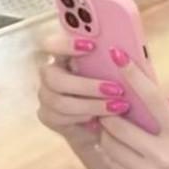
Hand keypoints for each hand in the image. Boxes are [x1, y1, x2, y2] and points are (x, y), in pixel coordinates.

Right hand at [35, 30, 125, 148]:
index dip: (65, 44)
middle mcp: (50, 74)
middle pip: (54, 77)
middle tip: (116, 90)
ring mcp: (46, 96)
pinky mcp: (48, 117)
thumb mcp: (114, 73)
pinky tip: (102, 120)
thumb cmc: (112, 90)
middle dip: (87, 85)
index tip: (92, 46)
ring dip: (91, 104)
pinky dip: (84, 118)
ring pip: (59, 101)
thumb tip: (122, 53)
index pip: (50, 44)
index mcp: (62, 56)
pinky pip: (61, 118)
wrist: (104, 124)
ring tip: (118, 107)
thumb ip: (111, 61)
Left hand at [96, 47, 168, 168]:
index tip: (117, 56)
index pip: (153, 98)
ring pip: (111, 146)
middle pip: (119, 124)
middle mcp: (163, 153)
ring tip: (107, 126)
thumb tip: (151, 91)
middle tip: (104, 105)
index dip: (133, 75)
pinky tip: (113, 148)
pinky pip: (114, 165)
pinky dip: (110, 153)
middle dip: (107, 112)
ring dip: (105, 133)